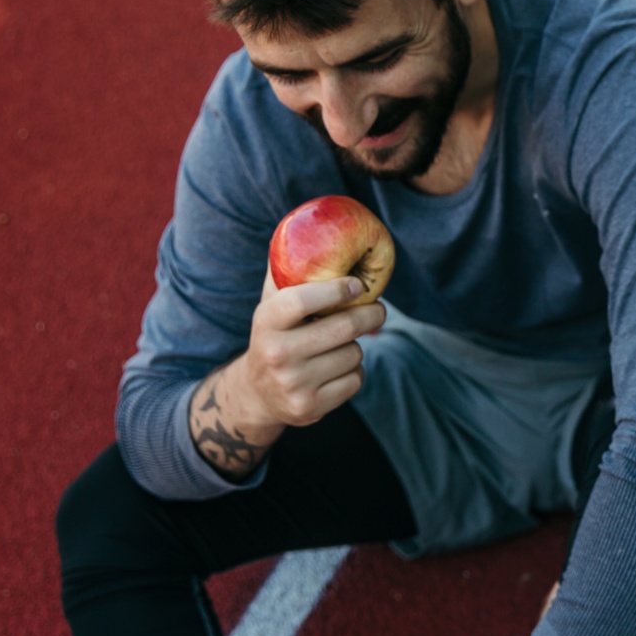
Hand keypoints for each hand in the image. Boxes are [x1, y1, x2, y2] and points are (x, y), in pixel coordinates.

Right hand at [240, 268, 386, 428]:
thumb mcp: (272, 305)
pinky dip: (354, 372)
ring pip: (354, 354)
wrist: (257, 392)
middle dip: (369, 314)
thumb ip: (287, 272)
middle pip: (343, 328)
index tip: (357, 285)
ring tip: (341, 344)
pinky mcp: (310, 407)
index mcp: (265, 321)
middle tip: (378, 308)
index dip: (335, 289)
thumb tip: (303, 228)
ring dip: (357, 346)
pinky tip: (337, 368)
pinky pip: (355, 380)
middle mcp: (277, 353)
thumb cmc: (275, 334)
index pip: (302, 299)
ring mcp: (293, 383)